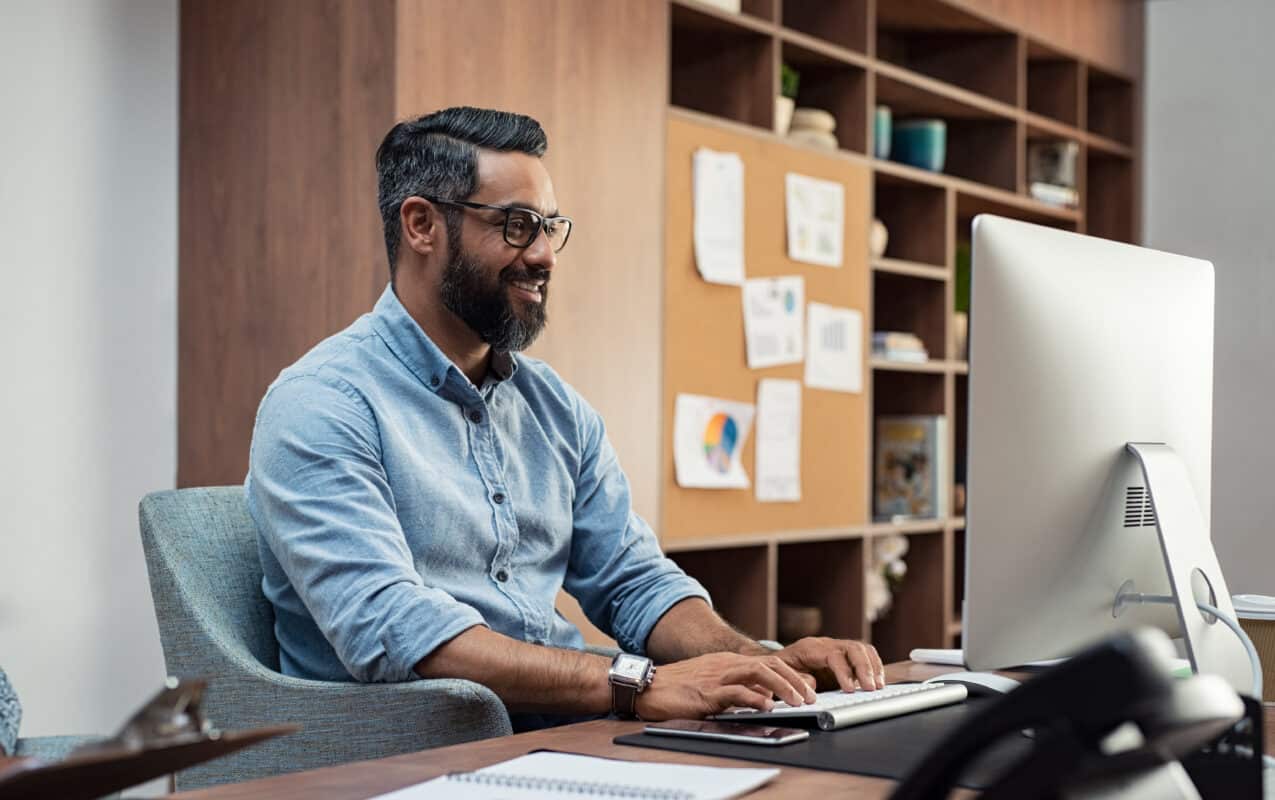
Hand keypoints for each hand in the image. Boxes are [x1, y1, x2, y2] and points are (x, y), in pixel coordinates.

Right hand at [634, 652, 816, 720]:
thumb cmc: (676, 687)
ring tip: (798, 701)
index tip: (805, 688)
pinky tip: (767, 707)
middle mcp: (725, 665)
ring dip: (783, 687)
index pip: (767, 662)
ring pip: (759, 674)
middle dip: (794, 680)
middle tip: (810, 696)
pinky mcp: (707, 693)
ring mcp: (717, 677)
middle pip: (769, 664)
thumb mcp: (710, 684)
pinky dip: (755, 698)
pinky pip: (736, 692)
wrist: (647, 686)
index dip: (790, 674)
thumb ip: (736, 689)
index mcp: (727, 662)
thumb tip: (762, 698)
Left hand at [772, 637, 885, 691]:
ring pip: (861, 649)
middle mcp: (826, 644)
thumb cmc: (781, 669)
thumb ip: (798, 680)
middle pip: (852, 648)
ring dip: (873, 667)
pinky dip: (874, 666)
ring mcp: (837, 647)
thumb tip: (814, 684)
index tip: (850, 689)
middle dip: (864, 668)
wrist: (777, 662)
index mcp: (810, 648)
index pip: (833, 655)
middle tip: (871, 688)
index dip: (844, 671)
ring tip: (878, 686)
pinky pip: (864, 654)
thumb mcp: (783, 676)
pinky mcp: (845, 655)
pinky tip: (877, 680)